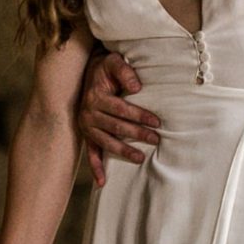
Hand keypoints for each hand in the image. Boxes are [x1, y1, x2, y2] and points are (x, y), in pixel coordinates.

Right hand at [76, 52, 161, 185]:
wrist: (88, 72)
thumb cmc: (106, 68)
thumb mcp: (114, 62)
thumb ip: (125, 71)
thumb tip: (136, 87)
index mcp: (96, 97)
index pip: (121, 109)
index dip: (139, 115)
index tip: (157, 121)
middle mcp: (88, 113)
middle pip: (115, 127)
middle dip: (137, 134)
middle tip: (156, 139)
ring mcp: (86, 126)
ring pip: (105, 142)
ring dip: (123, 151)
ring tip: (140, 158)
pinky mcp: (86, 135)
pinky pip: (90, 153)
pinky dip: (96, 168)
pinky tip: (103, 182)